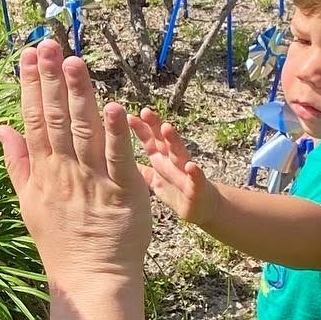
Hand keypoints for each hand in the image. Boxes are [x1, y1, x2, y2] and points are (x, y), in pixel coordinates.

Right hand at [0, 41, 153, 285]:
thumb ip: (16, 162)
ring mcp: (93, 180)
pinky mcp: (122, 192)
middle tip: (50, 45)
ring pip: (85, 131)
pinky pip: (119, 158)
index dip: (31, 85)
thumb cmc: (61, 242)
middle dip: (51, 80)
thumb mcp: (28, 202)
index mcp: (43, 172)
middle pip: (55, 118)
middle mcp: (64, 171)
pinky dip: (117, 134)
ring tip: (75, 63)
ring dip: (80, 96)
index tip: (29, 54)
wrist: (90, 278)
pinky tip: (114, 107)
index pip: (33, 120)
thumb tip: (0, 128)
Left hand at [130, 106, 219, 226]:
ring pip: (180, 154)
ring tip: (167, 128)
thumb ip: (140, 168)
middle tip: (146, 111)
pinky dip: (195, 173)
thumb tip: (117, 161)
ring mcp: (186, 173)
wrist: (203, 208)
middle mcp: (173, 161)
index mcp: (161, 159)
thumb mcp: (154, 179)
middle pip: (164, 141)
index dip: (140, 128)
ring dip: (174, 141)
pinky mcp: (197, 188)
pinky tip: (191, 166)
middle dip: (155, 126)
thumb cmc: (177, 190)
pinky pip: (197, 180)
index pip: (149, 140)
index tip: (128, 115)